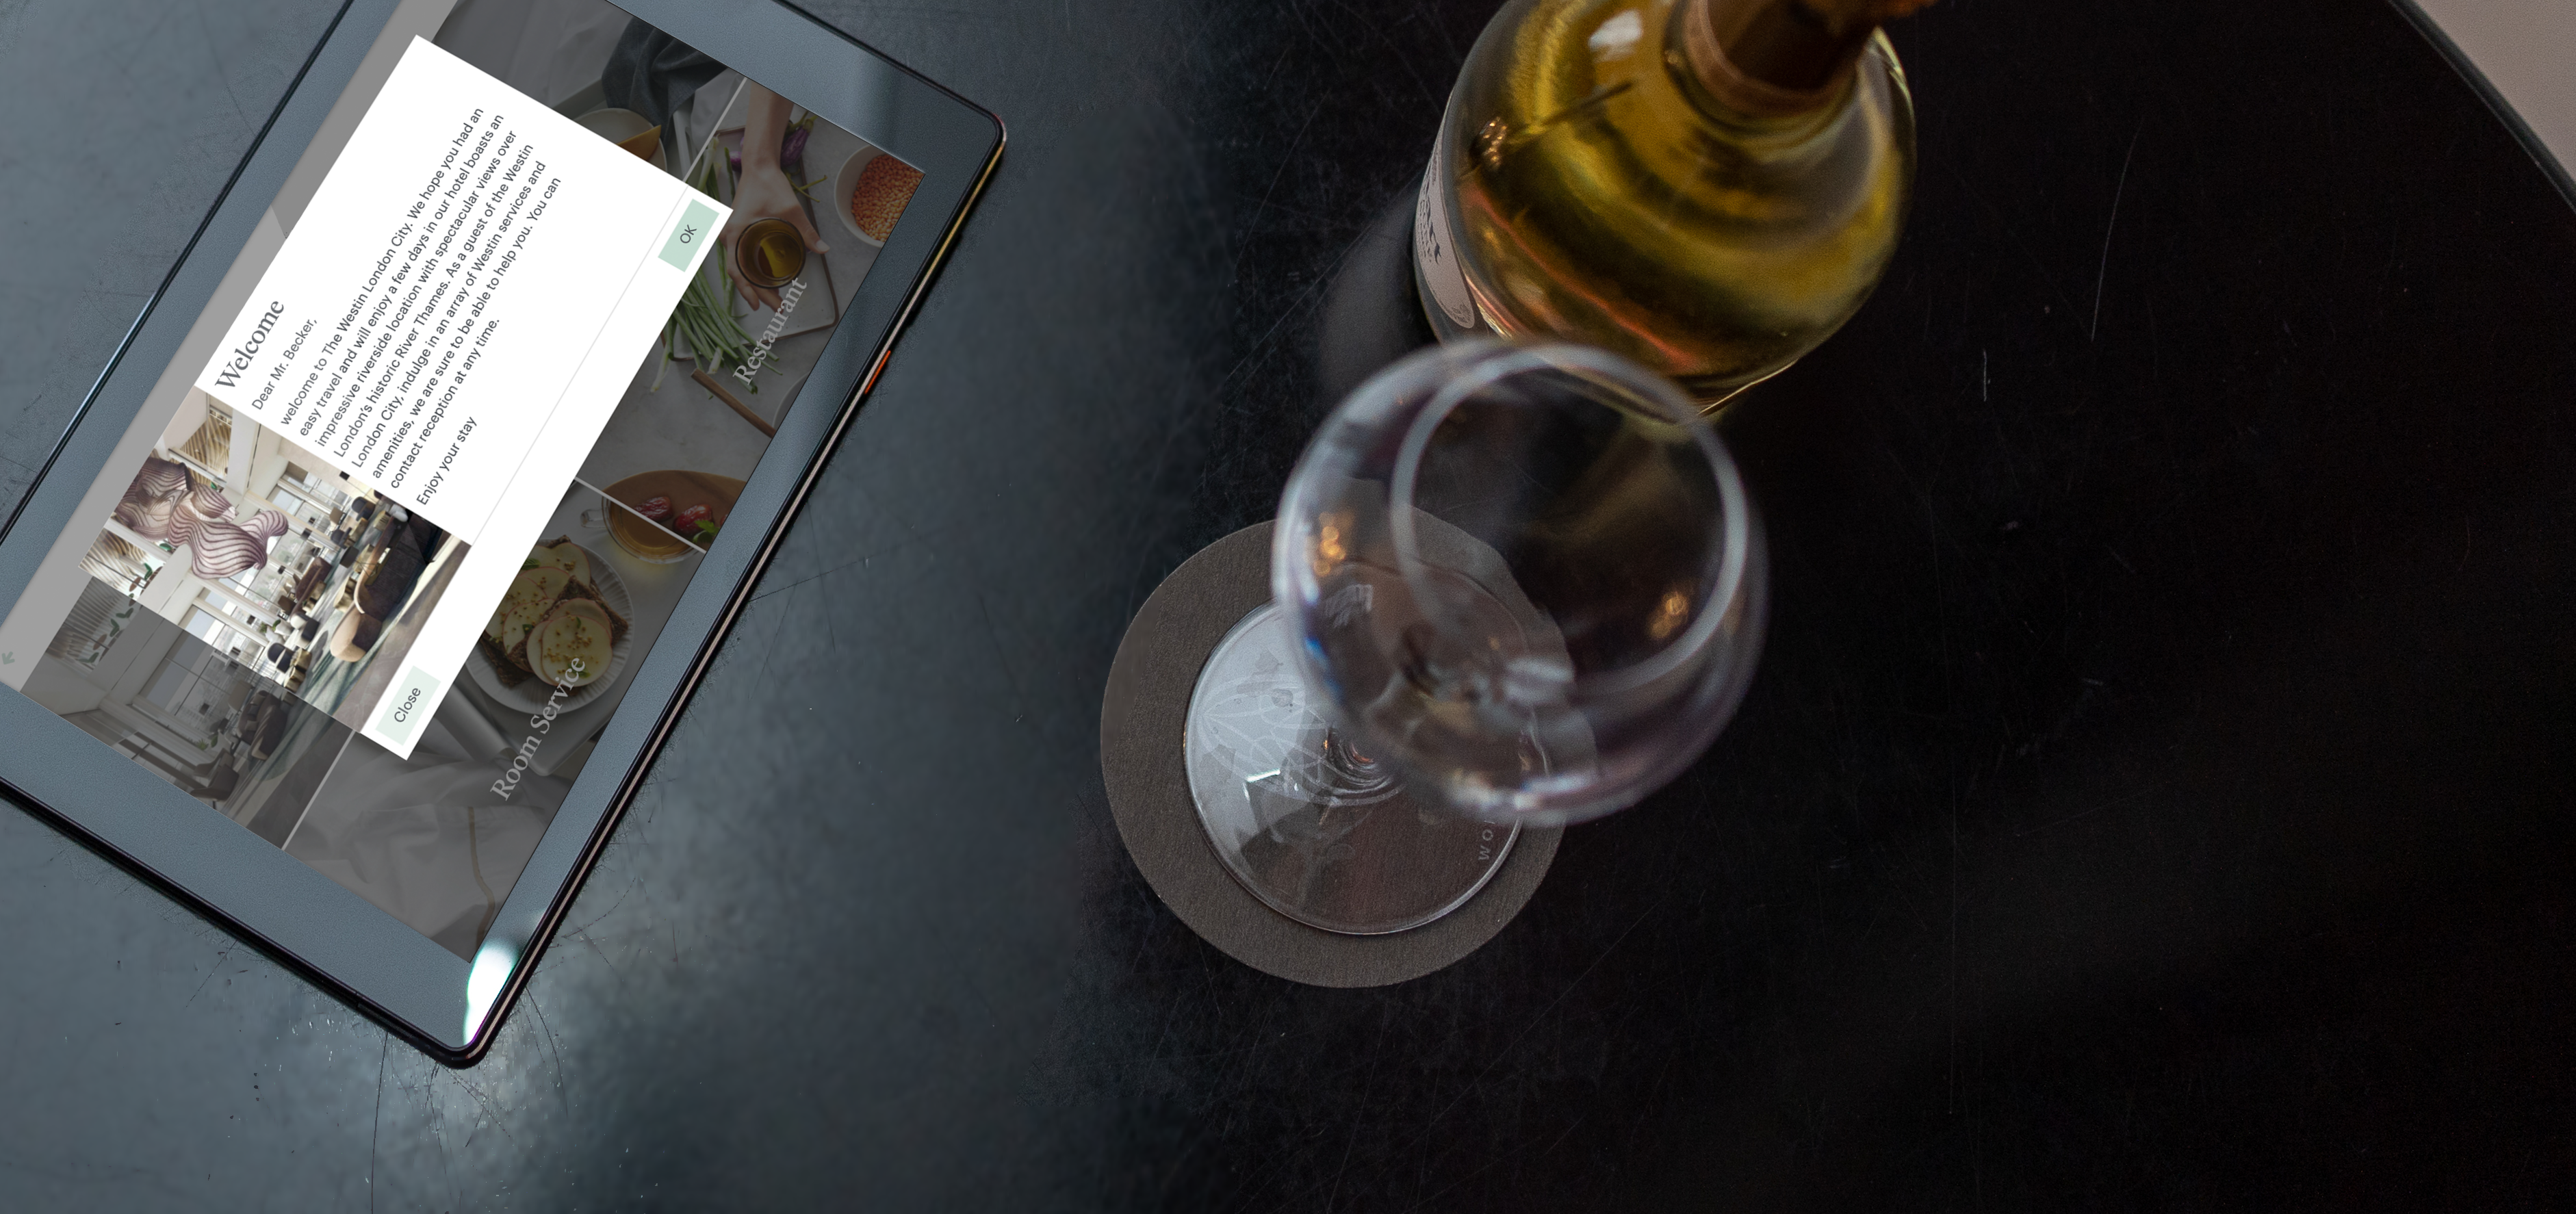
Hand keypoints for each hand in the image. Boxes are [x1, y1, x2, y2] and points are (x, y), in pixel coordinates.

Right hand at [720, 163, 825, 311]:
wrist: (758, 167)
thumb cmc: (769, 185)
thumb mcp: (791, 210)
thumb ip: (806, 231)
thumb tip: (822, 250)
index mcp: (736, 233)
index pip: (738, 271)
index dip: (748, 291)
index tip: (760, 305)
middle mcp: (728, 236)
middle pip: (738, 273)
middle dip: (756, 293)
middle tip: (776, 306)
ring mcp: (730, 233)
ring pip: (737, 265)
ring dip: (752, 282)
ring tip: (770, 296)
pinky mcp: (735, 230)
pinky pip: (738, 255)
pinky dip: (748, 268)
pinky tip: (762, 276)